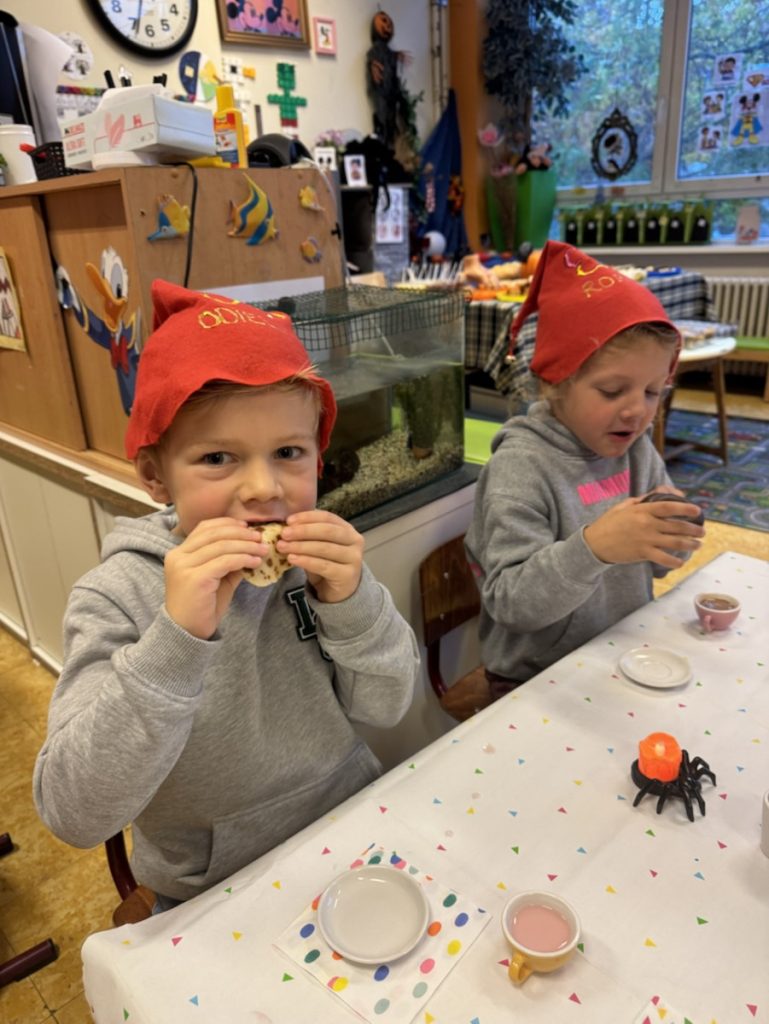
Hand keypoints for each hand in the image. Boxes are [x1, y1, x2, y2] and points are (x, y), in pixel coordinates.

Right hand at [163, 518, 266, 638]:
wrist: (187, 632)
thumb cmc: (202, 606)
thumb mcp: (217, 578)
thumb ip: (229, 561)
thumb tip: (251, 546)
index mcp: (179, 552)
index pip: (204, 527)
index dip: (227, 523)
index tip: (247, 527)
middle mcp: (178, 556)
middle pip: (215, 534)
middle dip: (241, 534)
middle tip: (260, 538)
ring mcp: (184, 566)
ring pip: (222, 546)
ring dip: (247, 546)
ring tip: (263, 551)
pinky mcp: (195, 578)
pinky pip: (225, 561)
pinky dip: (243, 559)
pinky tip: (255, 563)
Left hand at [279, 510, 363, 602]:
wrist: (338, 592)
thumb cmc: (326, 565)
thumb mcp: (317, 546)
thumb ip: (307, 535)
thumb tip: (286, 527)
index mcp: (347, 529)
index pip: (327, 517)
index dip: (307, 517)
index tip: (288, 520)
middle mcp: (355, 541)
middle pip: (327, 531)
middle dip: (303, 531)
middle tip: (284, 534)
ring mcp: (354, 558)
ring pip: (324, 548)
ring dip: (301, 546)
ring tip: (283, 547)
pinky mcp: (347, 575)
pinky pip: (323, 566)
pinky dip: (305, 561)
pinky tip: (292, 559)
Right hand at [584, 496, 704, 569]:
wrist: (595, 543)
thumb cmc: (609, 523)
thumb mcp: (624, 506)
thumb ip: (642, 500)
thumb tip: (660, 494)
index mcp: (642, 511)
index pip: (668, 507)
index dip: (685, 508)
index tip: (697, 511)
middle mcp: (647, 524)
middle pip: (677, 526)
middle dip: (693, 529)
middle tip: (702, 531)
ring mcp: (646, 540)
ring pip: (675, 543)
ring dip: (690, 544)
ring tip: (698, 545)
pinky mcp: (643, 553)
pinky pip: (664, 558)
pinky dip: (674, 561)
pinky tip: (681, 562)